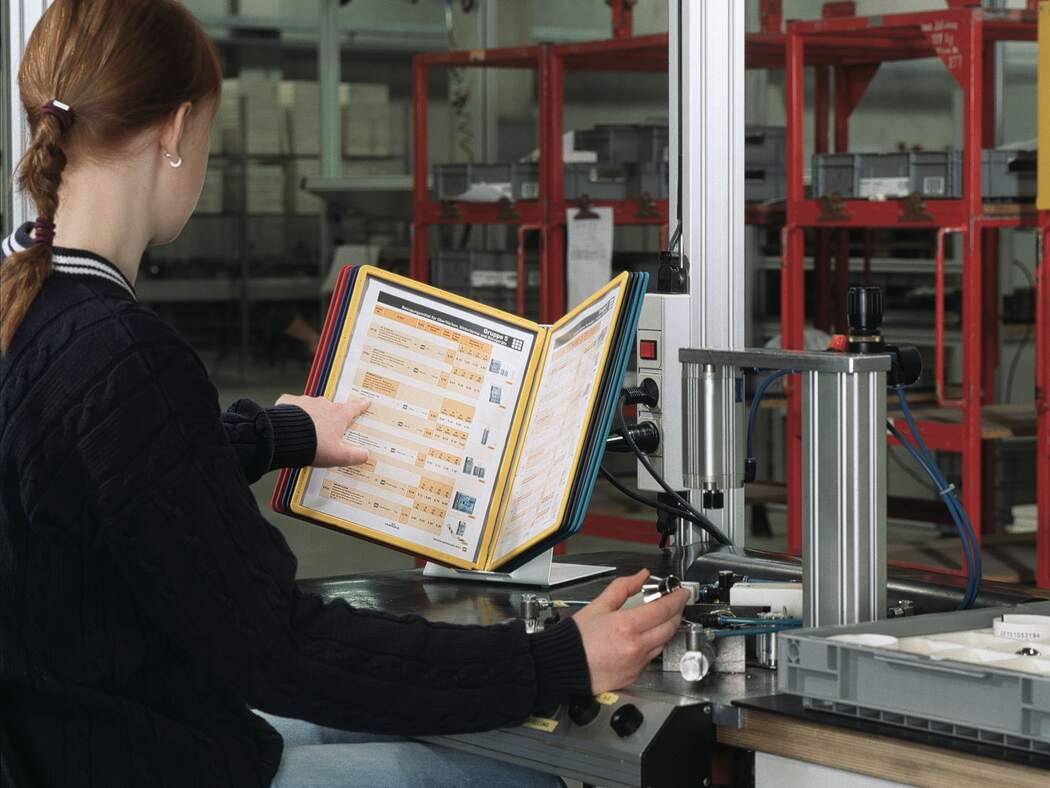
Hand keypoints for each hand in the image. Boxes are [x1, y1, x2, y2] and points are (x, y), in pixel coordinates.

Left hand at [275, 394, 370, 467]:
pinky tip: (291, 423)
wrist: (284, 438)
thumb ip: (354, 455)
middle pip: (332, 409)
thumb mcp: (339, 456)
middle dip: (332, 418)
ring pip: (313, 408)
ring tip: (308, 431)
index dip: (361, 405)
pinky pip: (293, 405)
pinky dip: (294, 412)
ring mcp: (306, 402)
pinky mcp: (289, 403)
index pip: (355, 408)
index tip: (365, 401)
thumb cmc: (313, 445)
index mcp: (338, 415)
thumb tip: (365, 454)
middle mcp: (324, 405)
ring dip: (313, 416)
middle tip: (329, 430)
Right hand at [572, 570, 686, 693]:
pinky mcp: (634, 675)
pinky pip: (652, 657)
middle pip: (670, 627)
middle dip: (676, 612)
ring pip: (663, 643)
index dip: (677, 598)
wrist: (562, 665)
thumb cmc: (576, 638)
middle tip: (674, 603)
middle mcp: (636, 646)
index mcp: (627, 626)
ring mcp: (637, 663)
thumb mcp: (598, 605)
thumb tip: (641, 577)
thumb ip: (623, 588)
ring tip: (658, 618)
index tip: (681, 592)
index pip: (664, 609)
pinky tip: (644, 637)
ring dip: (666, 629)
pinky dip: (653, 645)